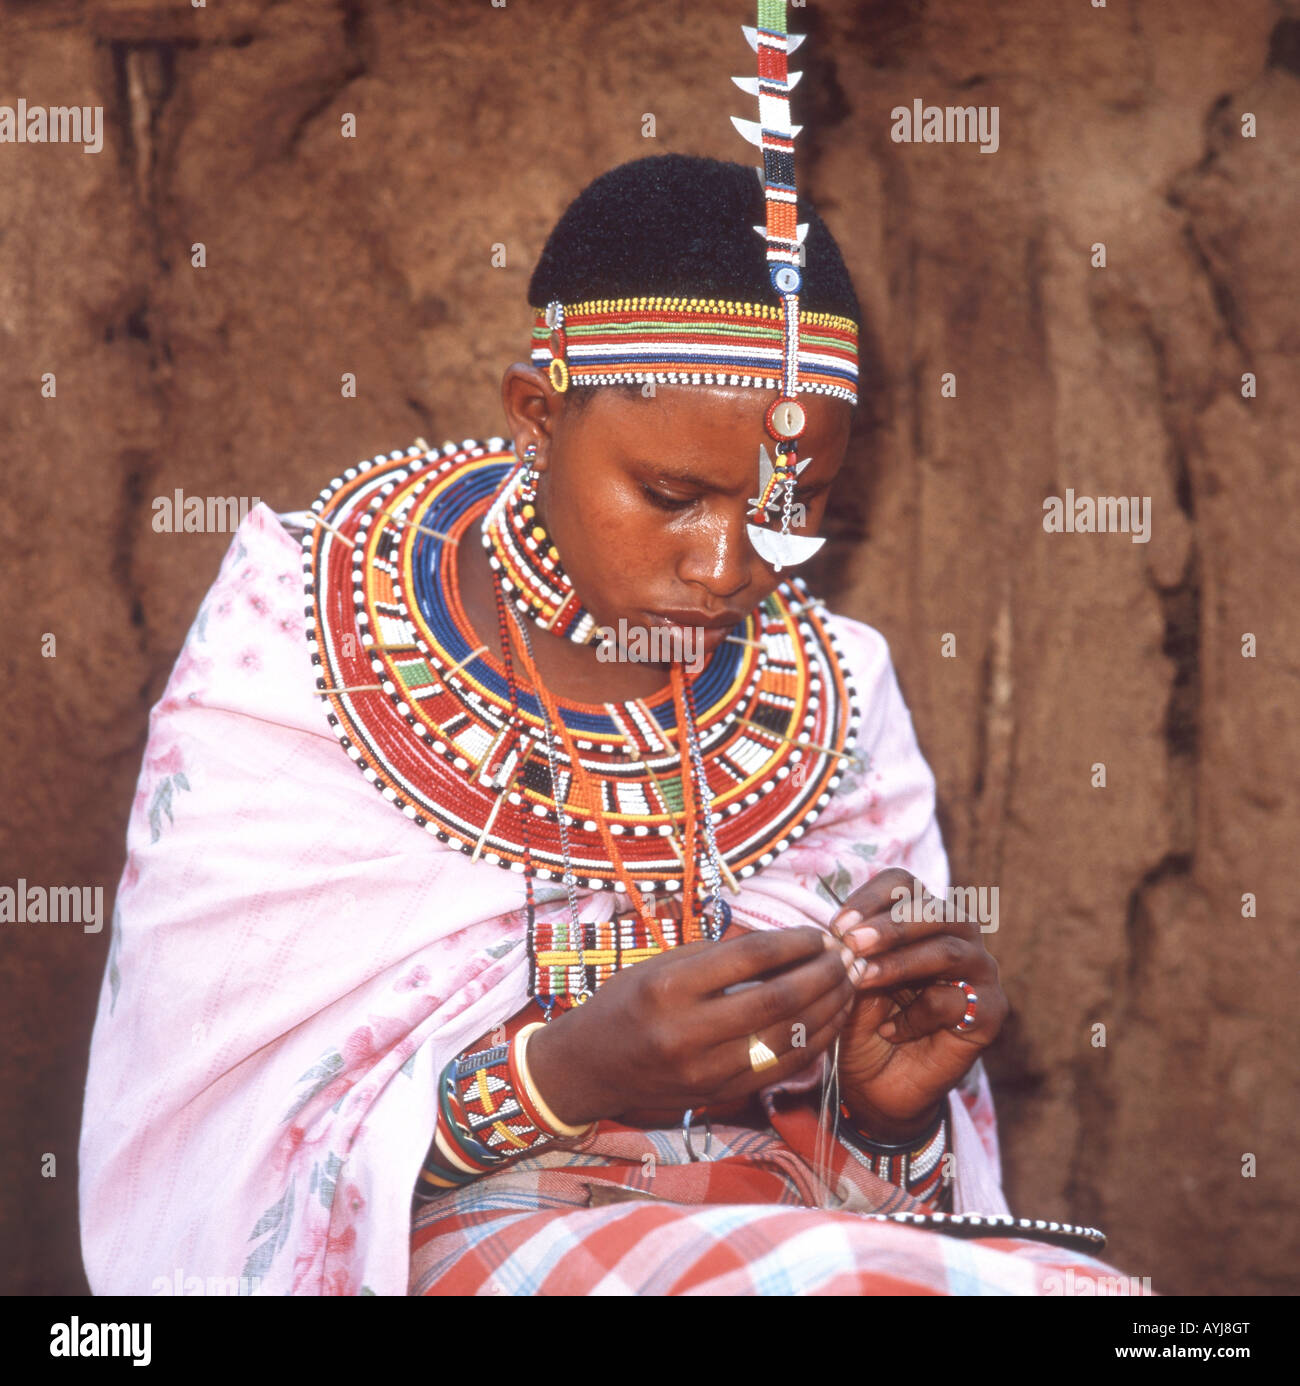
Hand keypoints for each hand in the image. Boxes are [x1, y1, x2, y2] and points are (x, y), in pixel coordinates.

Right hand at [527, 926, 856, 1126]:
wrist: (590, 1068)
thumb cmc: (625, 1003)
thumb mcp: (660, 964)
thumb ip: (719, 955)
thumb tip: (785, 941)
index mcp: (668, 987)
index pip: (749, 957)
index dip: (794, 942)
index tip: (819, 932)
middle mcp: (686, 1032)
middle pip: (777, 999)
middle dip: (822, 974)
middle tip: (846, 956)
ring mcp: (705, 1070)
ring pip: (788, 1038)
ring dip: (828, 1008)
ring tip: (848, 983)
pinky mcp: (718, 1095)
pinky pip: (781, 1068)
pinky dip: (814, 1041)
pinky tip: (830, 1018)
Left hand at [830, 868, 1007, 1141]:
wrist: (875, 1087)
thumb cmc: (858, 1023)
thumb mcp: (846, 981)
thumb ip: (851, 954)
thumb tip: (842, 931)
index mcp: (918, 918)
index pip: (903, 885)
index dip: (871, 898)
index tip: (837, 925)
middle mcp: (957, 937)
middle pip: (935, 910)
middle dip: (890, 925)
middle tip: (851, 942)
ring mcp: (979, 974)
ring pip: (950, 951)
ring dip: (901, 962)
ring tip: (862, 979)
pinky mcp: (989, 1015)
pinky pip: (955, 1002)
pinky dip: (915, 1016)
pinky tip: (889, 1031)